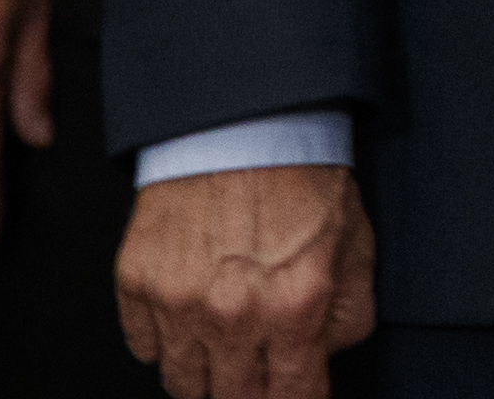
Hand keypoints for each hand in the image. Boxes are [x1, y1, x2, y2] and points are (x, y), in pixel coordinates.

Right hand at [115, 164, 374, 398]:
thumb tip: (328, 357)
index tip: (295, 396)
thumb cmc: (303, 178)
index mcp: (295, 308)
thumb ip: (349, 313)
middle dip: (248, 394)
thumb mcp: (356, 243)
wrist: (243, 122)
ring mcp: (178, 304)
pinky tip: (189, 315)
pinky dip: (166, 342)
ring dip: (205, 373)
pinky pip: (144, 348)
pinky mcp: (137, 284)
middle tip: (257, 373)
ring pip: (182, 383)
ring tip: (224, 343)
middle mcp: (233, 316)